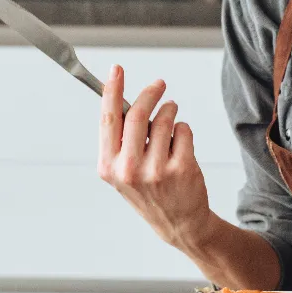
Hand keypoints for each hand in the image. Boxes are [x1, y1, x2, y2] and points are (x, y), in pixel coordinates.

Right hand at [98, 64, 209, 247]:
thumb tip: (122, 99)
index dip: (112, 90)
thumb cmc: (149, 191)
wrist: (179, 223)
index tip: (116, 69)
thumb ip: (120, 140)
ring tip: (172, 120)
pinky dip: (183, 130)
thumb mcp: (123, 171)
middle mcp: (128, 169)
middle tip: (159, 85)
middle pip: (137, 114)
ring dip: (170, 112)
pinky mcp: (181, 168)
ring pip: (164, 120)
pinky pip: (183, 130)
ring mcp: (156, 170)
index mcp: (108, 167)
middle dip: (150, 93)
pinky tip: (181, 145)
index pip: (108, 119)